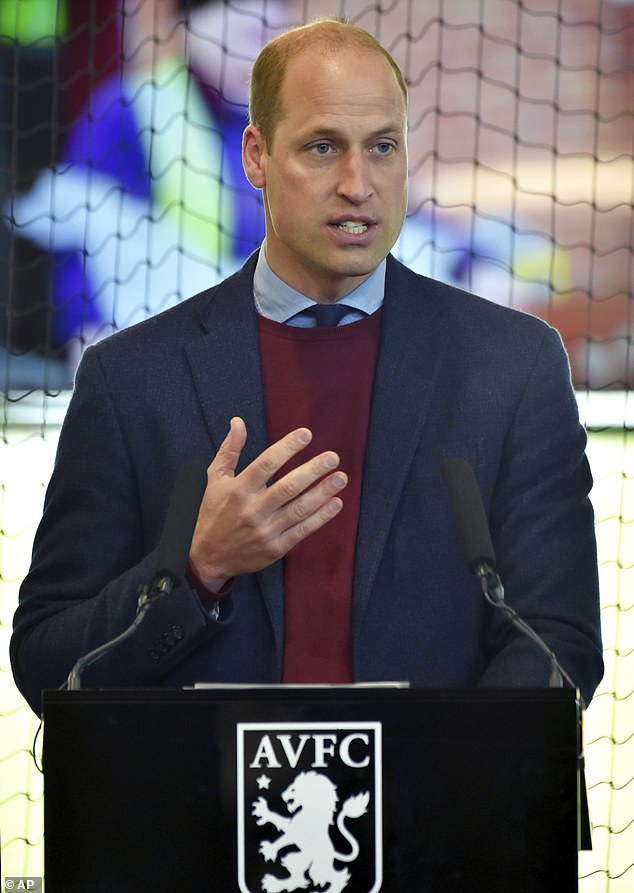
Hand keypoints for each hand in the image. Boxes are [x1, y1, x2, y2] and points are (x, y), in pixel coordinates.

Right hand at [189, 417, 347, 590]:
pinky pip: (302, 531)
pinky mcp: (275, 548)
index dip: (287, 448)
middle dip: (313, 470)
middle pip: (288, 487)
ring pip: (299, 509)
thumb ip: (229, 450)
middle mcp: (252, 510)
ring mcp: (265, 531)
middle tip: (332, 457)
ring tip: (341, 478)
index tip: (306, 434)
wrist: (206, 557)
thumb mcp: (213, 479)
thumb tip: (238, 422)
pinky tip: (335, 503)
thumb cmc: (211, 513)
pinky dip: (321, 517)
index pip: (266, 464)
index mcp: (238, 489)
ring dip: (323, 492)